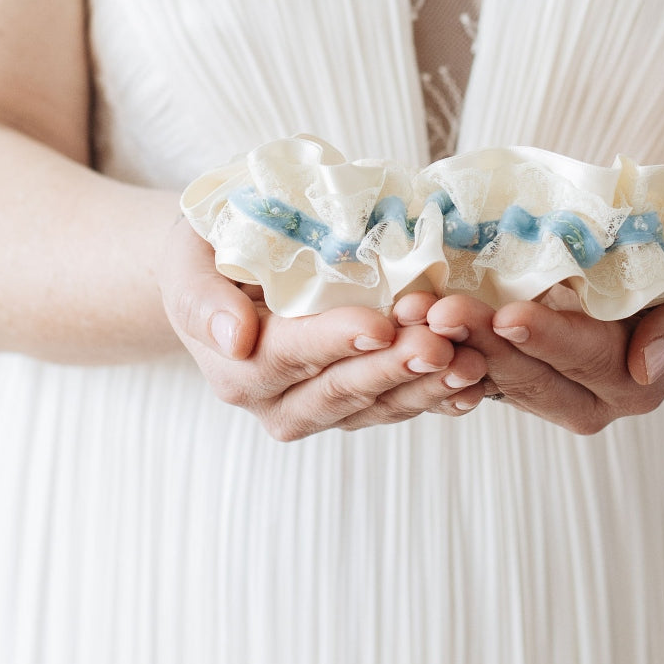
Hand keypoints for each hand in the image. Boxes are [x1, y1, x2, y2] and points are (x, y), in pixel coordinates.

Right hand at [157, 219, 488, 438]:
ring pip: (379, 407)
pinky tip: (476, 386)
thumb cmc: (211, 255)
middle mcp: (278, 401)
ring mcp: (322, 408)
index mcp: (237, 369)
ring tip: (472, 362)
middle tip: (440, 343)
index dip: (336, 342)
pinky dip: (440, 399)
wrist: (231, 274)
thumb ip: (200, 298)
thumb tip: (232, 338)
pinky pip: (400, 408)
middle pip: (342, 390)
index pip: (290, 356)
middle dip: (394, 368)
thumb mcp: (188, 260)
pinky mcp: (358, 405)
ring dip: (428, 387)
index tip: (380, 325)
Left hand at [402, 228, 663, 433]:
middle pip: (528, 375)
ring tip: (410, 312)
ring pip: (493, 376)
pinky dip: (446, 345)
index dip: (545, 338)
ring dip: (450, 345)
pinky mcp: (518, 374)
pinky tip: (412, 318)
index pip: (585, 358)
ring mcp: (549, 389)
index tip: (507, 316)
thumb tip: (647, 369)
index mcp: (635, 381)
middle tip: (436, 311)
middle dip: (480, 343)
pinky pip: (477, 368)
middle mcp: (590, 398)